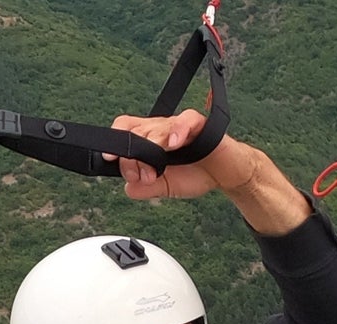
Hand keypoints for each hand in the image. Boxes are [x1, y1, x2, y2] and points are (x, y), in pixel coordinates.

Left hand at [106, 110, 310, 234]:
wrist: (228, 174)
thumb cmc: (198, 173)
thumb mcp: (167, 187)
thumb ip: (147, 188)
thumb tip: (127, 189)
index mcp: (151, 140)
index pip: (126, 131)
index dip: (115, 143)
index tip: (108, 159)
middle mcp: (162, 129)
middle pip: (137, 130)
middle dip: (132, 154)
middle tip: (138, 174)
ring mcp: (179, 125)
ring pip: (157, 125)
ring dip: (150, 144)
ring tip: (153, 164)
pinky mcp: (200, 125)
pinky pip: (186, 121)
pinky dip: (178, 131)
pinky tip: (173, 144)